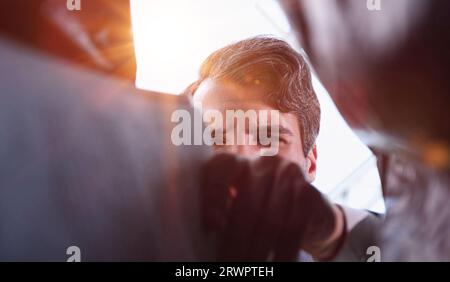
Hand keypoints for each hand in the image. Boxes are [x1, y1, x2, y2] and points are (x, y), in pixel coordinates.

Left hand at [201, 153, 343, 260]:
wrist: (314, 216)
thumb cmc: (267, 214)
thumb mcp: (243, 206)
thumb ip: (225, 211)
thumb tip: (210, 229)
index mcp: (241, 162)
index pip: (221, 166)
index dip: (213, 194)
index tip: (212, 226)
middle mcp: (264, 163)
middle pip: (246, 204)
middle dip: (236, 241)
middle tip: (228, 263)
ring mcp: (289, 174)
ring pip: (269, 220)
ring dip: (258, 251)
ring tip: (249, 268)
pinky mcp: (308, 192)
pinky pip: (293, 228)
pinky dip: (283, 252)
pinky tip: (277, 265)